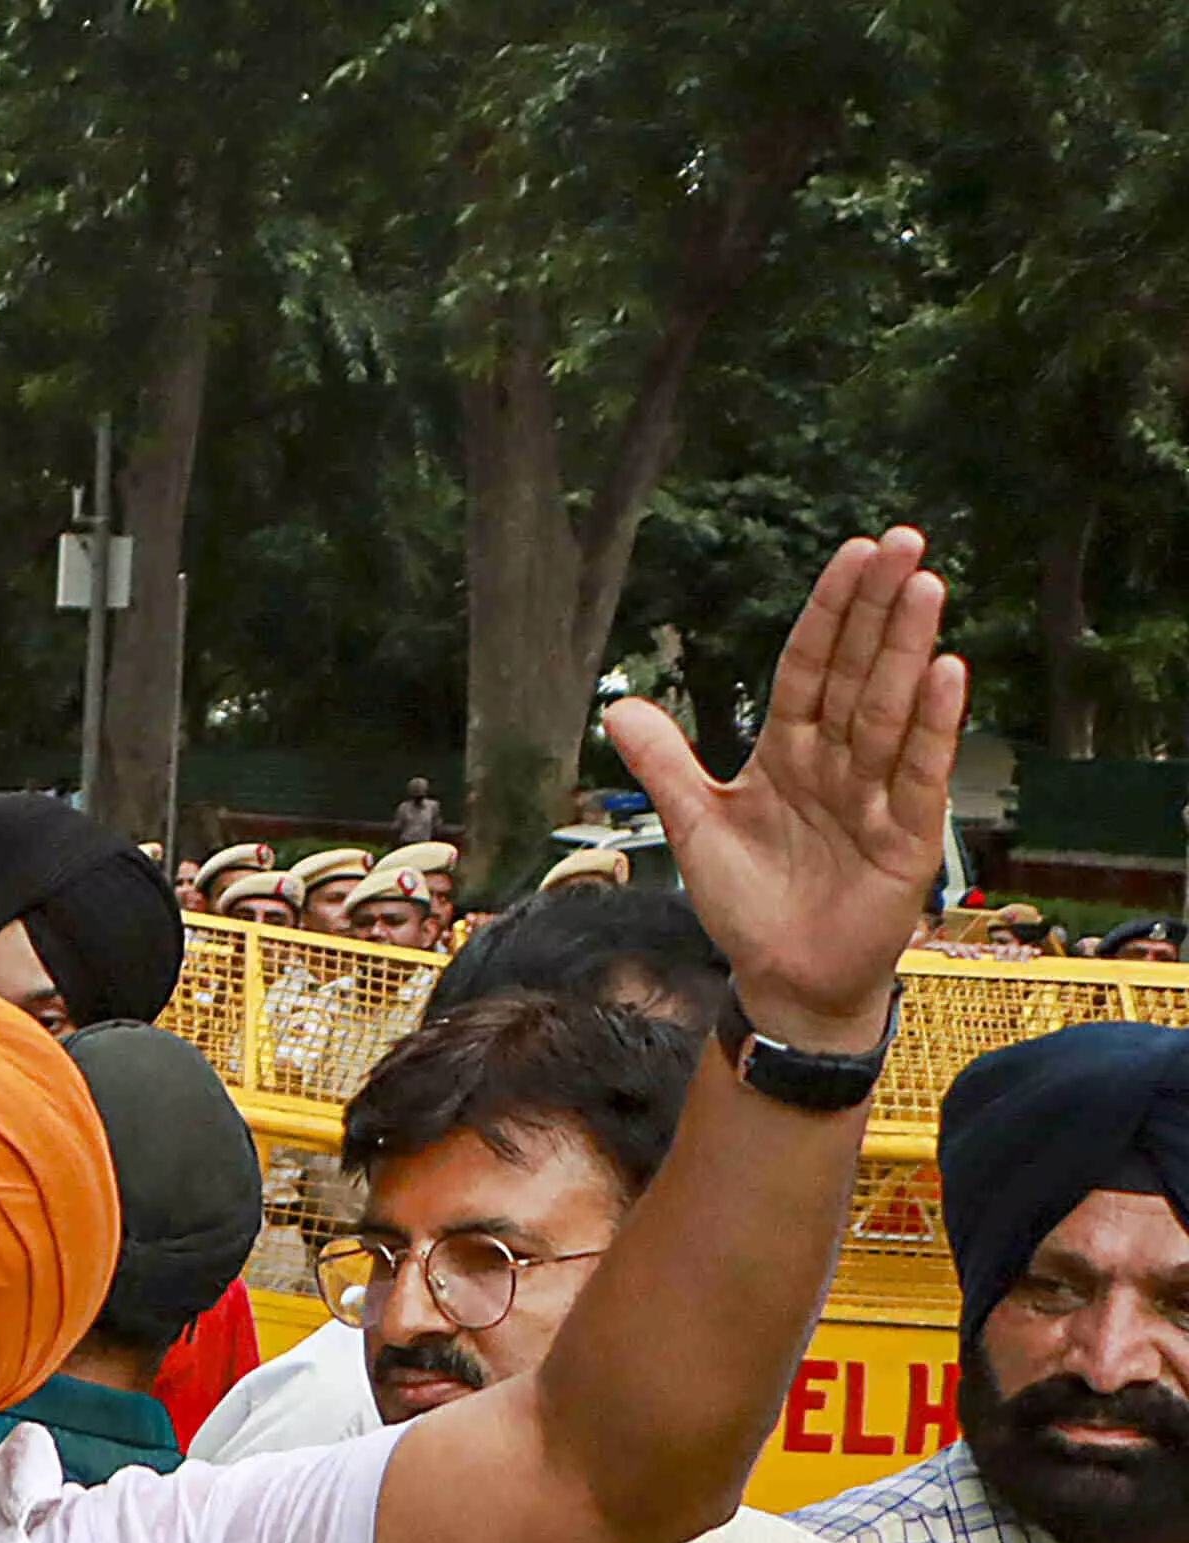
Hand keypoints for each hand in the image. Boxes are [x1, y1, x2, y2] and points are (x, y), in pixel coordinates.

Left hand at [601, 526, 963, 1056]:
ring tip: (923, 585)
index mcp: (788, 750)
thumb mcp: (695, 828)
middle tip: (902, 541)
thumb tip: (620, 707)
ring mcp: (876, 793)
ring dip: (907, 649)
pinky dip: (933, 726)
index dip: (829, 612)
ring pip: (891, 710)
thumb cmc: (747, 902)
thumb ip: (667, 766)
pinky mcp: (907, 835)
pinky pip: (919, 772)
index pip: (809, 665)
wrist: (783, 977)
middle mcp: (838, 760)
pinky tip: (947, 673)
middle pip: (858, 671)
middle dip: (878, 608)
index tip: (851, 553)